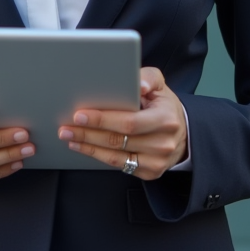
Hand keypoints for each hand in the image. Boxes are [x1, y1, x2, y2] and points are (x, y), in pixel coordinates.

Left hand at [57, 67, 187, 179]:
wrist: (183, 134)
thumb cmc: (164, 106)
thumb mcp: (161, 87)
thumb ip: (149, 77)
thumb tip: (138, 83)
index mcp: (166, 119)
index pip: (129, 121)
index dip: (103, 119)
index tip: (80, 114)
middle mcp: (163, 143)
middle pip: (118, 140)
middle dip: (88, 133)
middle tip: (66, 127)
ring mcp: (157, 161)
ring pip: (115, 157)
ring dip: (88, 147)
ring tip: (69, 137)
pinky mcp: (150, 173)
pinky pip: (119, 166)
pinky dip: (98, 156)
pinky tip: (84, 147)